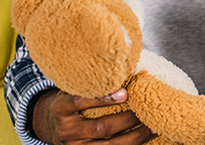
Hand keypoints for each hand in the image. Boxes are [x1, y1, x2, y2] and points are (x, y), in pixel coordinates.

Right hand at [30, 87, 153, 144]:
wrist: (51, 125)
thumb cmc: (71, 102)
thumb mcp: (73, 89)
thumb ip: (90, 82)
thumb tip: (123, 68)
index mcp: (61, 108)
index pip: (80, 102)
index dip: (103, 98)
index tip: (125, 92)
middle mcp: (66, 130)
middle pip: (100, 127)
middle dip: (127, 120)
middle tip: (146, 110)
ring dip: (134, 137)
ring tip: (152, 128)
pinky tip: (144, 139)